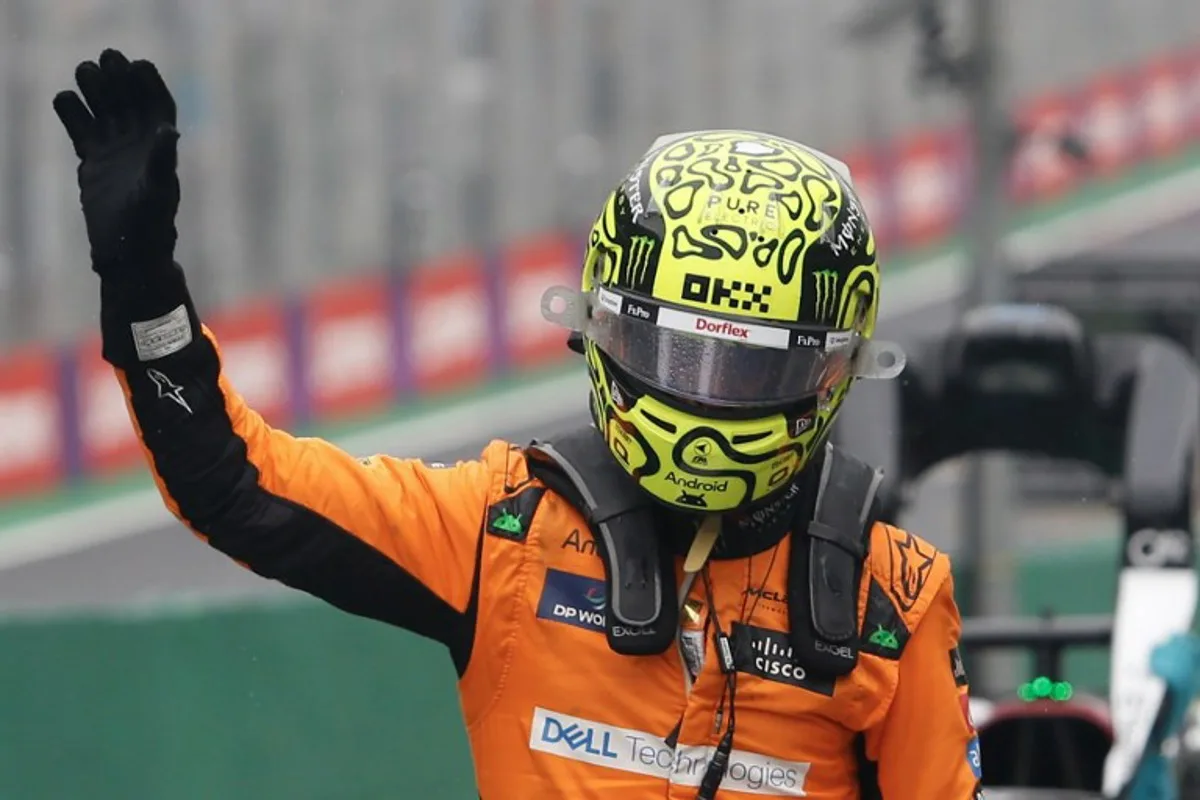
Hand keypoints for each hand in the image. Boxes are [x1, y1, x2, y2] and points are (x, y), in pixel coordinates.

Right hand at [53, 49, 179, 278]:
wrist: (128, 253)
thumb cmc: (150, 225)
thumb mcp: (158, 190)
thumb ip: (163, 160)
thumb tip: (170, 130)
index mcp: (162, 147)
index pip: (159, 105)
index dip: (150, 84)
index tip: (138, 64)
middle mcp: (140, 145)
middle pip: (129, 101)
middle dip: (119, 79)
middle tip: (106, 59)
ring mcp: (115, 151)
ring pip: (104, 110)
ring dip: (95, 89)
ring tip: (85, 72)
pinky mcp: (93, 161)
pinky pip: (81, 128)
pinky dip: (73, 113)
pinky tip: (65, 100)